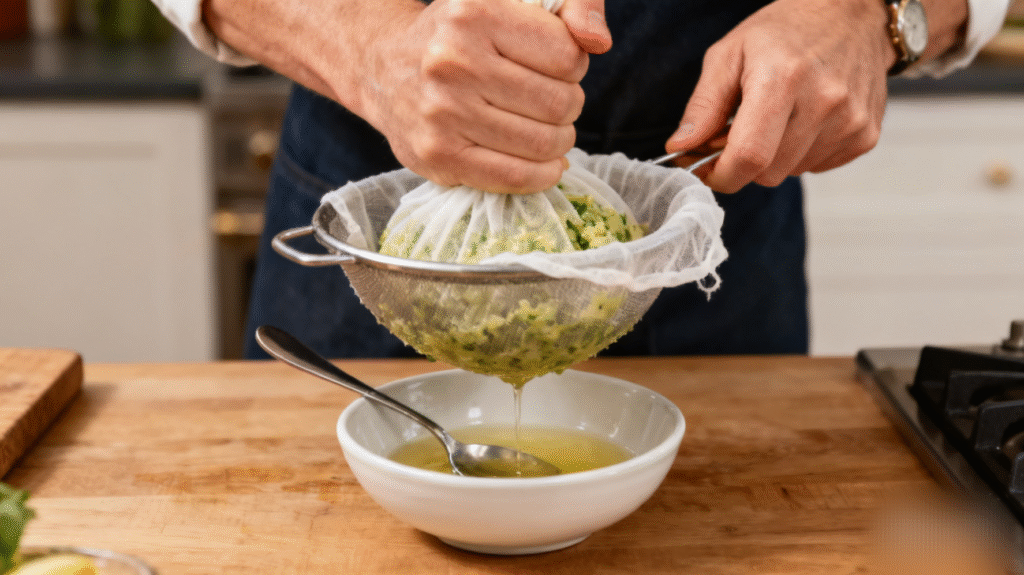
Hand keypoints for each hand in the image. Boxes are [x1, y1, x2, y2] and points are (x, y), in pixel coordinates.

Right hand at [357, 0, 609, 192]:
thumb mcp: (509, 1)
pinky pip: (516, 177)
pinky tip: (543, 162)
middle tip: (549, 102)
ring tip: (544, 130)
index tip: (554, 66)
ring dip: (558, 141)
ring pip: (544, 143)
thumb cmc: (460, 35)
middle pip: (560, 103)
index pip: (567, 55)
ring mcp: (442, 112)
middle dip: (568, 106)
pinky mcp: (438, 156)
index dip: (573, 65)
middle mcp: (453, 60)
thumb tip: (598, 41)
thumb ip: (570, 7)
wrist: (383, 68)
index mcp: (474, 11)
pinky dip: (543, 174)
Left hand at [665, 0, 893, 192]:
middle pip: (767, 173)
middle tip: (738, 133)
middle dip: (743, 163)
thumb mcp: (729, 54)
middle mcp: (823, 101)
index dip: (720, 175)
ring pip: (790, 173)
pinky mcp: (866, 135)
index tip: (706, 170)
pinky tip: (803, 121)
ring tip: (776, 118)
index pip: (748, 156)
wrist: (853, 15)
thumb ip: (703, 106)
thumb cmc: (785, 31)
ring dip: (773, 157)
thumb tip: (681, 147)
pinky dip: (801, 153)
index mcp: (782, 78)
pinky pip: (817, 167)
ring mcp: (850, 121)